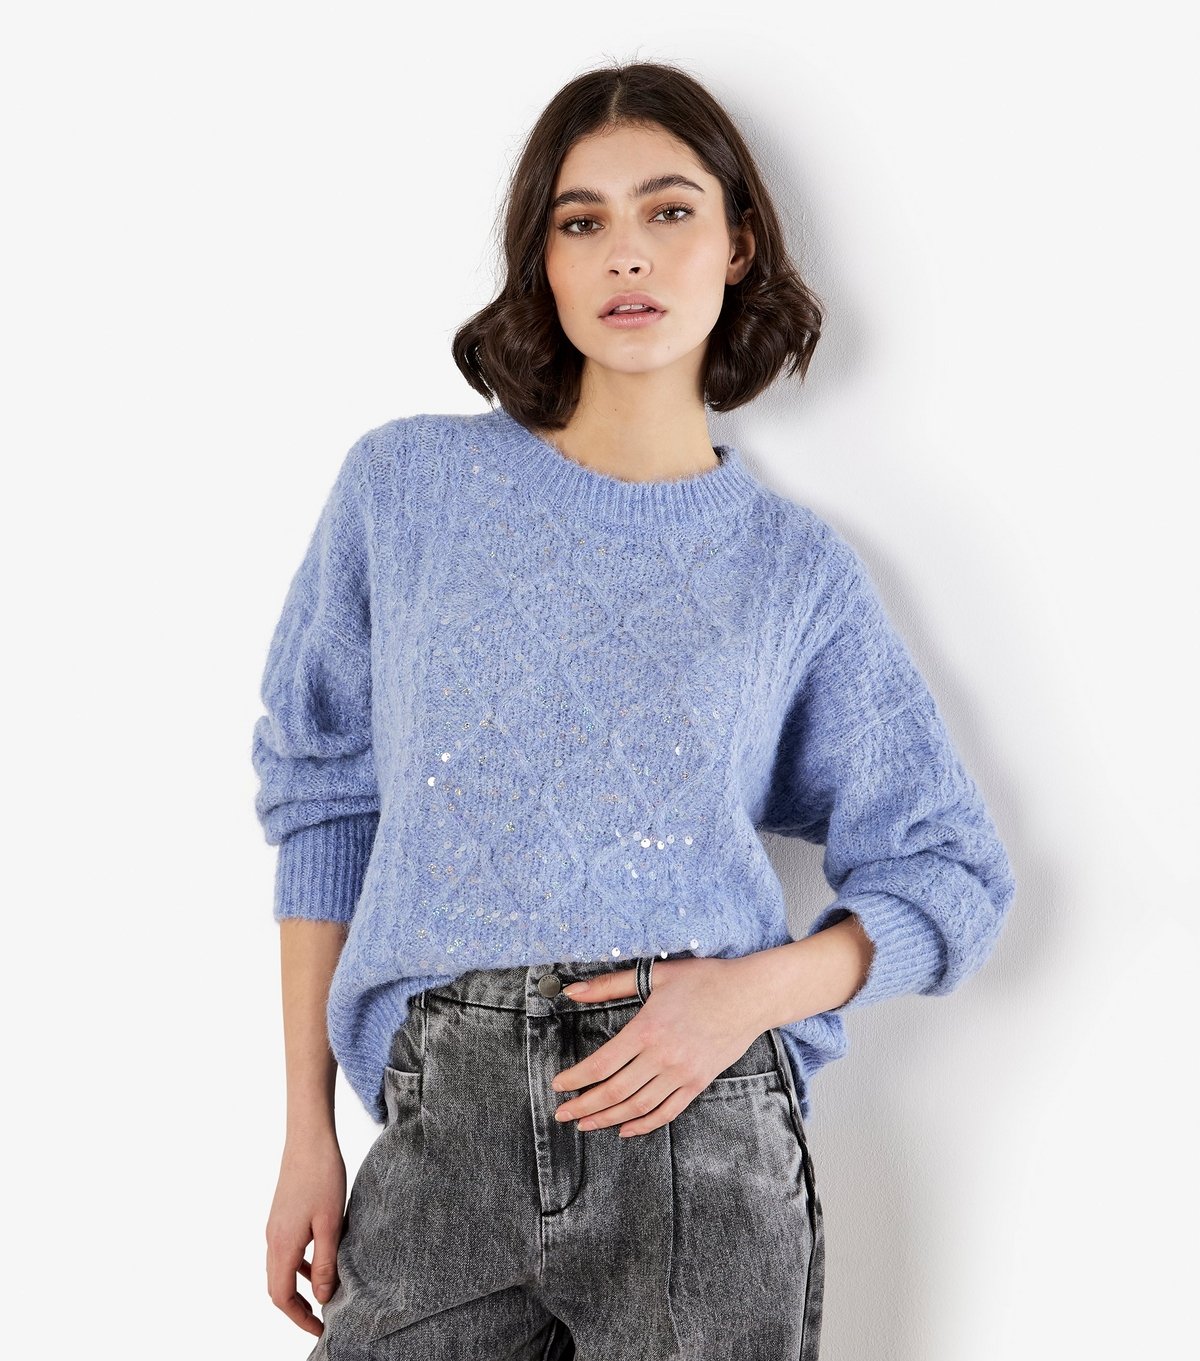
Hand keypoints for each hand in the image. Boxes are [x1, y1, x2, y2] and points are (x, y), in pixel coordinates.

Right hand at [266, 1136, 346, 1336]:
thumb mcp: (330, 1224)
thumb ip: (325, 1263)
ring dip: (299, 1288)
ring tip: (324, 1295)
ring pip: (281, 1270)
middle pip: (277, 1287)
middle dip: (297, 1308)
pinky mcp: (282, 1217)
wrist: (308, 1139)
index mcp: (282, 1244)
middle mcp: (272, 1239)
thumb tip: (322, 1298)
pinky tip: (319, 1263)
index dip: (299, 1318)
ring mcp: (275, 1227)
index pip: (281, 1297)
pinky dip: (300, 1266)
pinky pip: (286, 1252)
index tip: (319, 1329)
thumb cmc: (322, 1177)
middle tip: (322, 1319)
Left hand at [550, 955, 764, 1138]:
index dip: (576, 1079)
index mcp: (647, 1029)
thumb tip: (572, 990)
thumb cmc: (703, 979)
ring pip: (637, 1107)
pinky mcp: (698, 1083)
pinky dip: (644, 1125)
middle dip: (584, 1106)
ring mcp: (682, 1073)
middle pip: (614, 1092)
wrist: (750, 995)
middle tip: (562, 1114)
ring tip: (586, 1124)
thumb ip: (610, 984)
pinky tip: (625, 1129)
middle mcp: (662, 1057)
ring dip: (607, 1120)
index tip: (558, 1086)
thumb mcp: (655, 973)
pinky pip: (667, 1112)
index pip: (601, 1064)